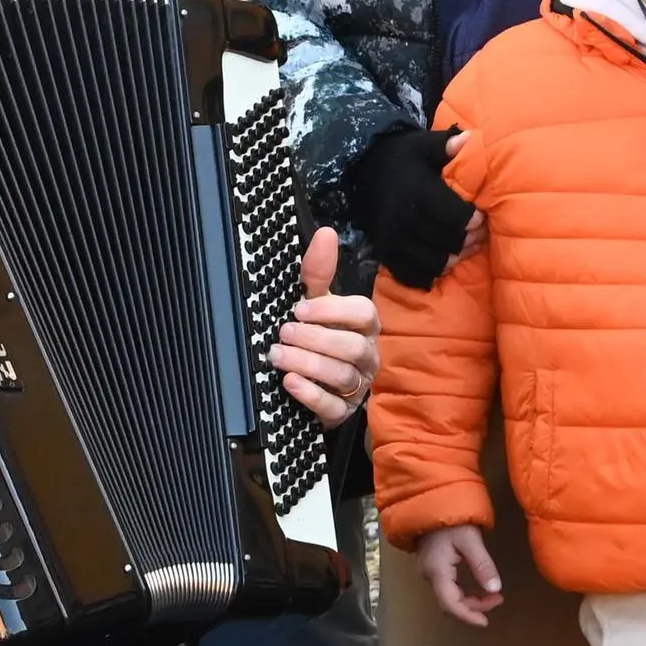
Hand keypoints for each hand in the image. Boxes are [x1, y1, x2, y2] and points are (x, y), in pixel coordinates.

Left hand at [266, 225, 378, 425]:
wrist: (314, 383)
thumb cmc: (320, 336)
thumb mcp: (317, 304)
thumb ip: (319, 272)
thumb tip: (326, 232)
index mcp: (364, 327)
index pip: (363, 314)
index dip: (332, 310)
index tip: (299, 309)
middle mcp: (367, 356)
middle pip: (353, 347)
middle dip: (316, 339)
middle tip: (284, 332)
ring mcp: (357, 387)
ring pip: (343, 376)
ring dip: (308, 363)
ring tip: (278, 355)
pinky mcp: (341, 412)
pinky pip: (332, 406)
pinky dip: (310, 394)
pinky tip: (289, 382)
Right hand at [347, 127, 481, 287]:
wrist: (363, 173)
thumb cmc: (403, 159)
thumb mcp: (424, 146)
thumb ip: (447, 145)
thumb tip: (470, 138)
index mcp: (415, 192)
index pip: (454, 217)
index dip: (473, 221)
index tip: (480, 218)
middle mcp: (402, 219)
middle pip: (447, 242)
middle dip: (468, 241)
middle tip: (478, 236)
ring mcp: (391, 240)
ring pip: (433, 264)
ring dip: (452, 259)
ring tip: (463, 249)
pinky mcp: (384, 255)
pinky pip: (413, 276)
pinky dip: (430, 274)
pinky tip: (440, 260)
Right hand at [415, 525, 504, 626]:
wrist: (430, 501)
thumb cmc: (452, 519)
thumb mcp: (471, 540)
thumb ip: (482, 565)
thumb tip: (495, 589)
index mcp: (437, 571)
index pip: (451, 603)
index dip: (468, 616)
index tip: (486, 622)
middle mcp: (429, 575)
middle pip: (450, 602)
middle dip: (474, 606)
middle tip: (498, 600)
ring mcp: (428, 570)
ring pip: (448, 595)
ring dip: (470, 599)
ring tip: (492, 595)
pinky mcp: (431, 565)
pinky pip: (447, 586)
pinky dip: (463, 591)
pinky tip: (476, 587)